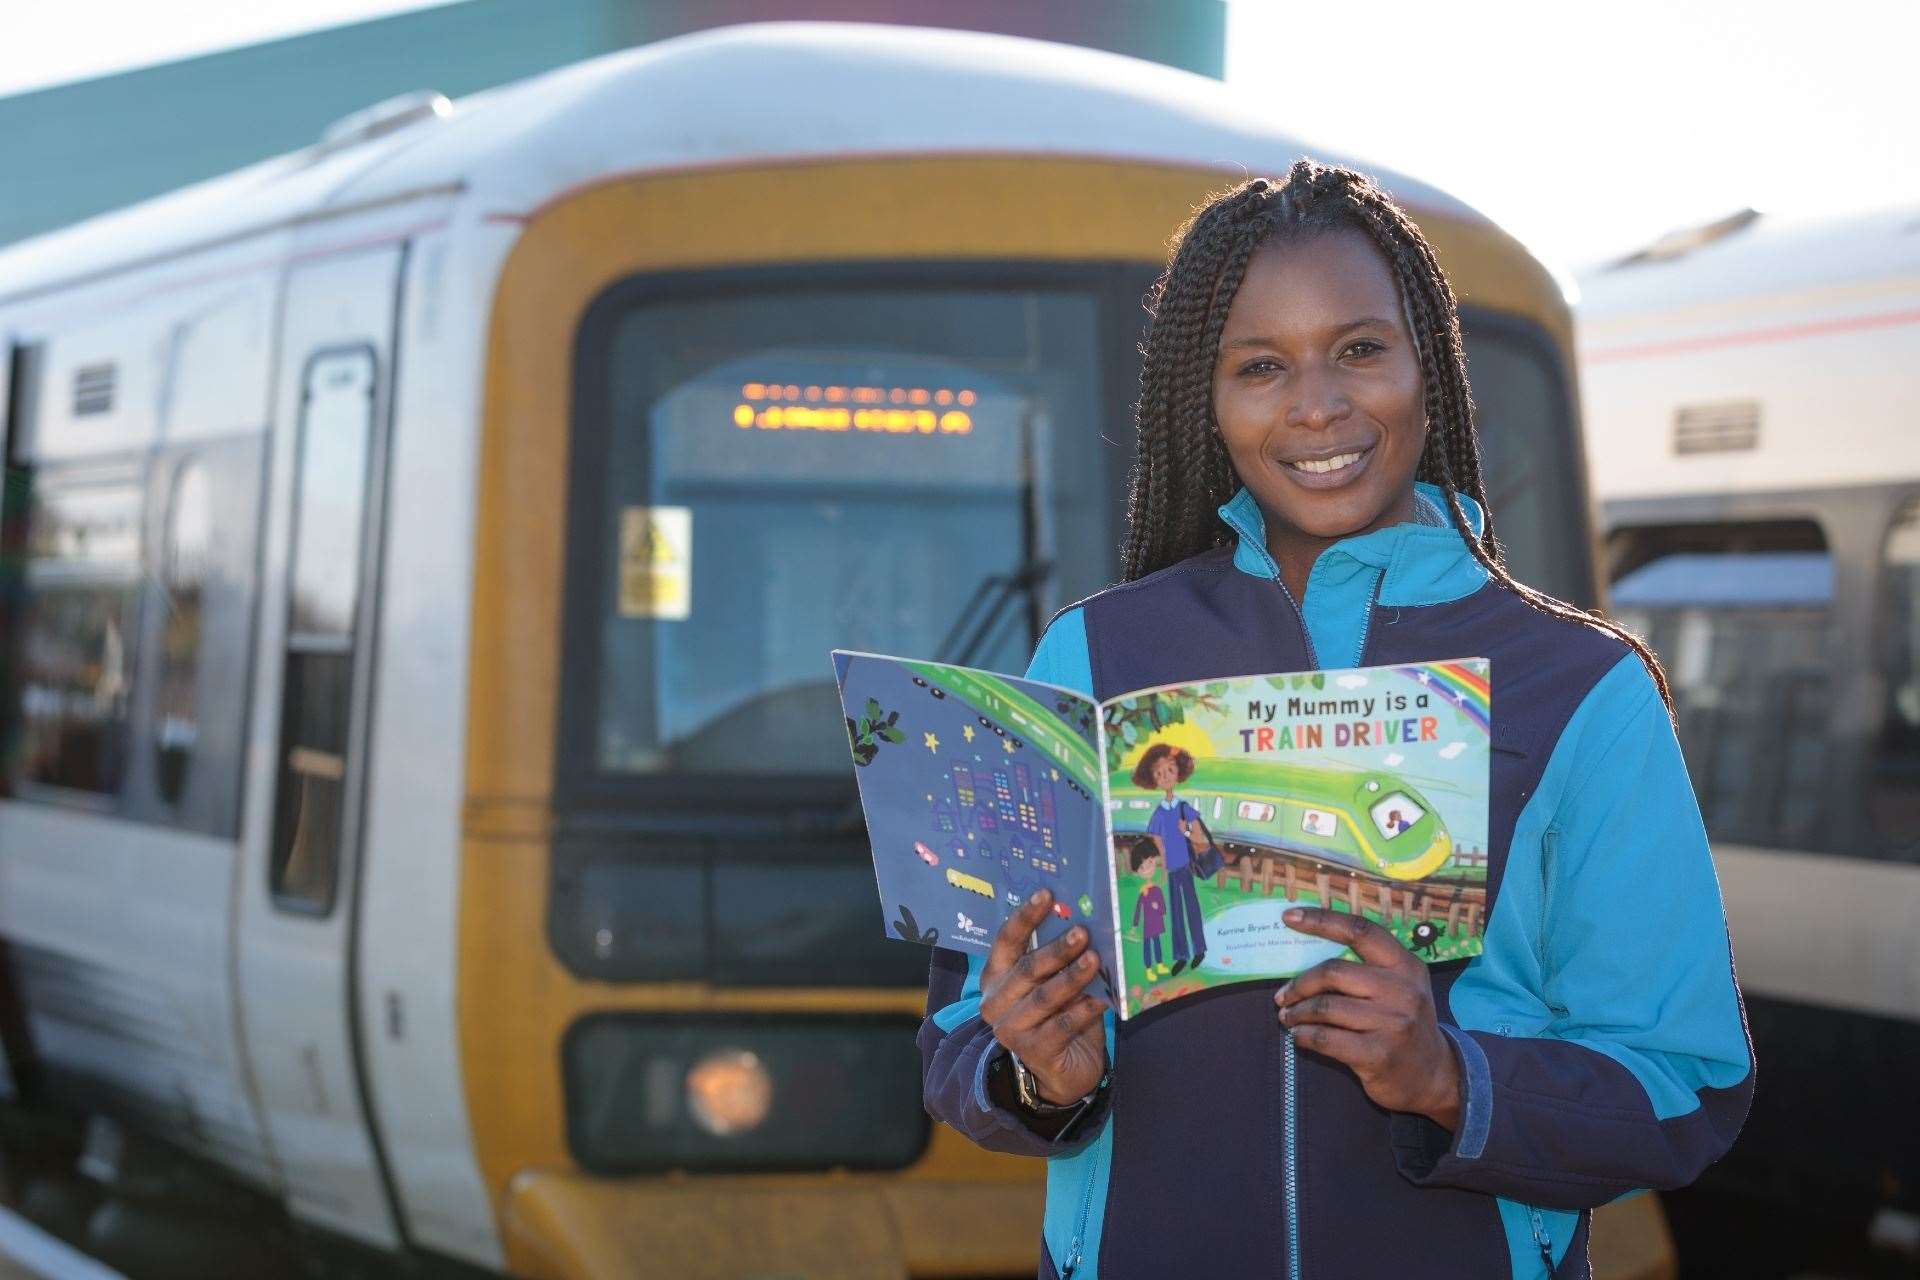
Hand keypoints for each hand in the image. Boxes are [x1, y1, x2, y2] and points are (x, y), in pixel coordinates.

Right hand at [979, 889, 1108, 1104]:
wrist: (1063, 1071)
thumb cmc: (1059, 1016)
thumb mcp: (1054, 982)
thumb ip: (1059, 960)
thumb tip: (1081, 922)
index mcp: (996, 977)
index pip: (1006, 941)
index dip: (1025, 917)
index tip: (1047, 895)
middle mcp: (996, 1002)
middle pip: (1027, 969)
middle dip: (1056, 950)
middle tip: (1082, 932)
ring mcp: (1011, 1029)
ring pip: (1044, 997)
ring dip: (1072, 977)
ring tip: (1094, 960)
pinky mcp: (1033, 1051)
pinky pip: (1061, 1025)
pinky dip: (1082, 1011)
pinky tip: (1101, 999)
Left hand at [1274, 907, 1461, 1130]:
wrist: (1433, 1076)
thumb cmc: (1403, 1024)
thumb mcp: (1399, 988)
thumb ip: (1366, 968)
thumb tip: (1306, 951)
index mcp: (1405, 965)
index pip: (1360, 931)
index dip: (1322, 920)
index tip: (1289, 916)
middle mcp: (1402, 991)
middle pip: (1333, 972)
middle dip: (1300, 984)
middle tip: (1283, 996)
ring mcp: (1393, 1024)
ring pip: (1325, 1006)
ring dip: (1297, 1012)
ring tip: (1288, 1017)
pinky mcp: (1378, 1055)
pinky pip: (1326, 1038)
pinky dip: (1304, 1035)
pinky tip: (1299, 1036)